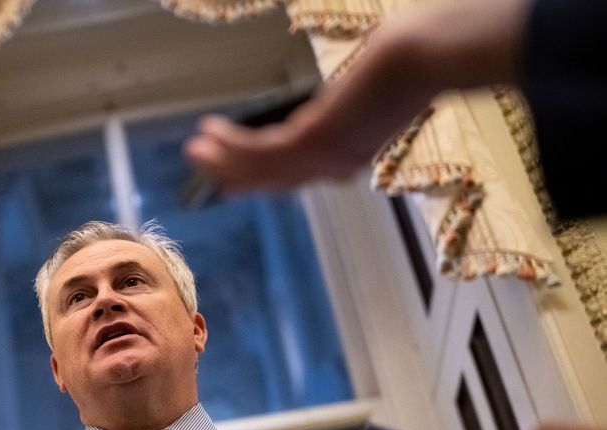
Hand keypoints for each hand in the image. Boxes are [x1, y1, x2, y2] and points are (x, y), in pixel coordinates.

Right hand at [183, 0, 528, 193]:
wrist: (425, 57)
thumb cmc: (408, 64)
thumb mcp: (374, 89)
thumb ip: (352, 101)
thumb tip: (339, 96)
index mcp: (350, 156)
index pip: (296, 176)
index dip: (259, 178)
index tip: (233, 177)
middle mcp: (335, 164)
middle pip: (274, 181)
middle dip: (234, 175)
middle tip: (202, 168)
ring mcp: (326, 156)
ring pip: (262, 170)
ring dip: (223, 162)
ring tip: (194, 151)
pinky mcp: (316, 138)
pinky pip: (264, 149)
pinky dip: (233, 144)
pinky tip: (213, 131)